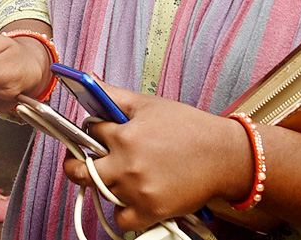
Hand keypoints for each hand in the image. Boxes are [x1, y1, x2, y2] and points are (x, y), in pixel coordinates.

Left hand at [61, 84, 253, 232]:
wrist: (224, 155)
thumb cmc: (189, 128)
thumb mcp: (149, 104)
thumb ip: (113, 95)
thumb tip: (88, 80)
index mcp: (125, 135)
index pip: (89, 131)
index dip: (93, 130)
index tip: (98, 132)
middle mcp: (127, 164)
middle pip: (81, 170)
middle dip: (76, 165)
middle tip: (81, 162)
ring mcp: (138, 190)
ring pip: (102, 193)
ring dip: (106, 185)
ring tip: (122, 175)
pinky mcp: (151, 210)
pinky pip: (121, 219)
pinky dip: (122, 212)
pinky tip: (130, 199)